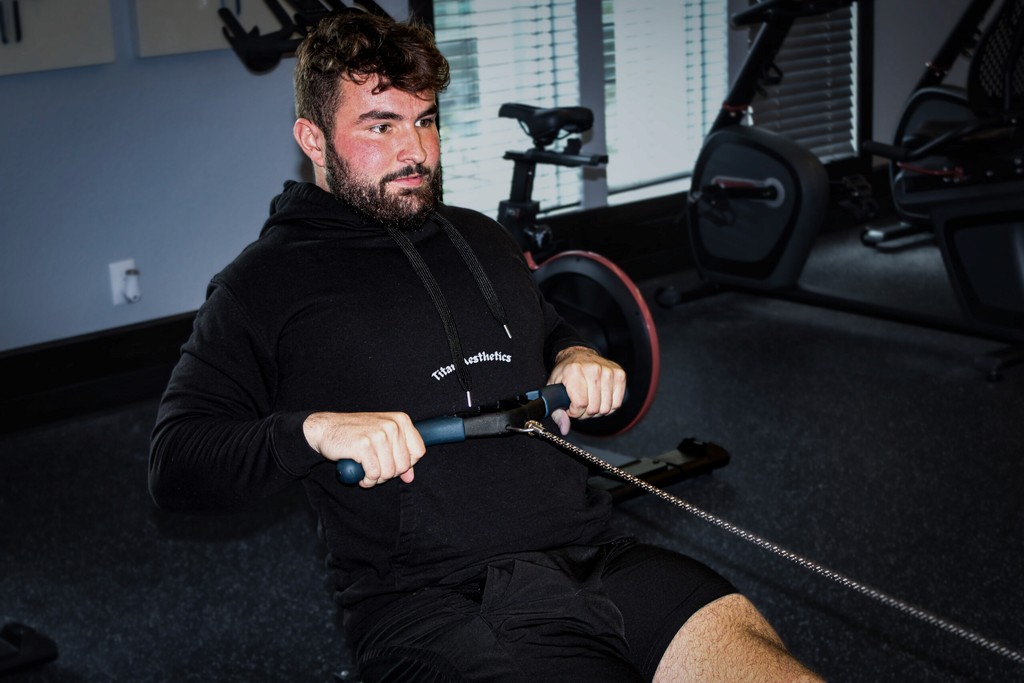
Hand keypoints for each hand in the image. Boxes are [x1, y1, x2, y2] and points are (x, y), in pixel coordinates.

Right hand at [302, 412, 425, 487]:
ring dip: (376, 478)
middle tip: (375, 469)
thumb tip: (410, 478)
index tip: (392, 463)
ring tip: (367, 471)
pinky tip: (360, 474)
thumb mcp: (382, 439)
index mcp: (401, 420)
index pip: (419, 451)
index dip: (407, 464)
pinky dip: (367, 480)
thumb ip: (399, 456)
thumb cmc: (355, 433)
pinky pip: (373, 474)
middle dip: (389, 473)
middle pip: (404, 465)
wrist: (326, 428)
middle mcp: (392, 426)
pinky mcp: (364, 446)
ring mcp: (378, 435)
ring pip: (389, 472)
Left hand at [547, 346, 625, 434]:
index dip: (574, 412)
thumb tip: (564, 429)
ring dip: (597, 410)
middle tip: (581, 405)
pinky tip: (601, 400)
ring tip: (590, 402)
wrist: (579, 354)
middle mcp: (593, 369)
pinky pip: (617, 403)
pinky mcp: (619, 374)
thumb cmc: (566, 372)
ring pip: (606, 408)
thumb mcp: (553, 389)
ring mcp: (608, 371)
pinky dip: (609, 406)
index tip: (571, 407)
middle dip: (585, 412)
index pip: (580, 404)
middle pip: (593, 408)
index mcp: (574, 371)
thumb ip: (556, 411)